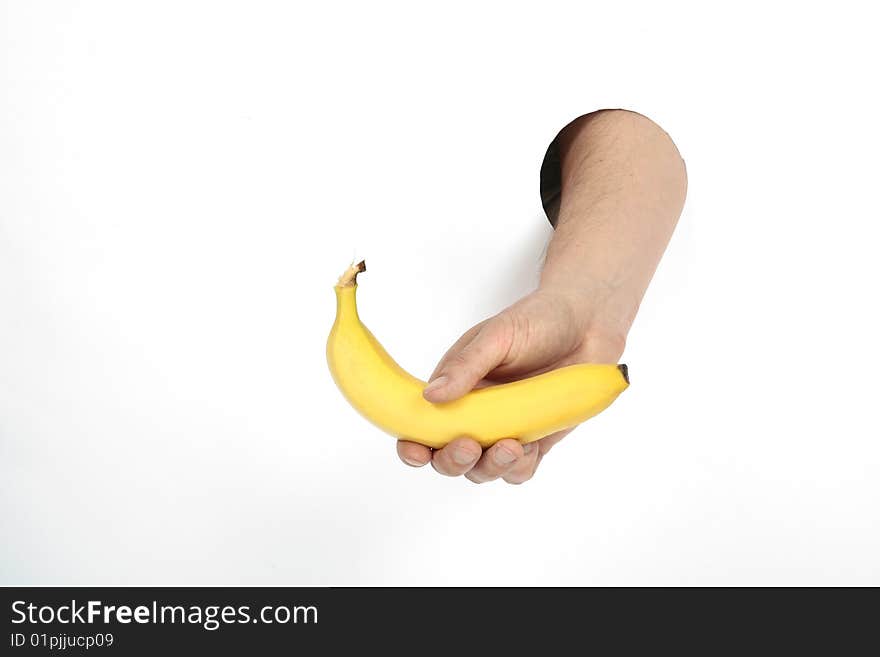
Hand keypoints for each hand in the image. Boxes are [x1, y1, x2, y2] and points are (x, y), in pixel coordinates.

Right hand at [396, 287, 624, 483]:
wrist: (588, 323)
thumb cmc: (537, 320)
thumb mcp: (497, 335)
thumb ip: (465, 366)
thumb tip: (430, 396)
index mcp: (454, 388)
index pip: (421, 425)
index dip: (412, 445)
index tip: (416, 451)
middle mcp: (474, 414)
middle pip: (447, 457)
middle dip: (453, 460)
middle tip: (470, 445)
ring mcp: (504, 430)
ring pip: (483, 470)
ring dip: (490, 467)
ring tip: (512, 445)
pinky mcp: (534, 441)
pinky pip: (519, 470)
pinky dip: (520, 468)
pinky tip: (531, 446)